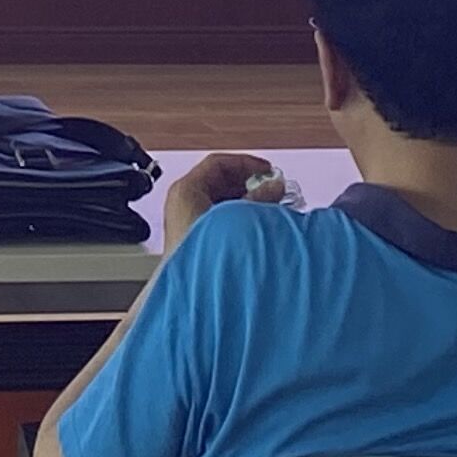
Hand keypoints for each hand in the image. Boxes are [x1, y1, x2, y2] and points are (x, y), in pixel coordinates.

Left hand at [162, 152, 280, 244]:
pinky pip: (219, 219)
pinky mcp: (195, 240)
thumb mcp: (238, 217)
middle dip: (248, 184)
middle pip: (219, 182)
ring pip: (220, 201)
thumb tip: (274, 186)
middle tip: (272, 189)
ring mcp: (187, 222)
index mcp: (186, 191)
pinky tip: (257, 227)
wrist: (193, 293)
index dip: (246, 163)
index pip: (217, 163)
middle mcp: (182, 203)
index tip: (268, 170)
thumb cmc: (203, 254)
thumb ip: (259, 199)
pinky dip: (238, 218)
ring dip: (246, 202)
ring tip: (269, 208)